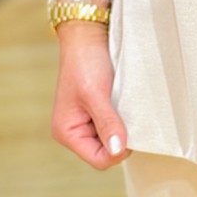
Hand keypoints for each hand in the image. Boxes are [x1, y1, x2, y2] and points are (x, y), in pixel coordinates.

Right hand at [52, 21, 130, 170]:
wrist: (87, 37)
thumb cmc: (86, 63)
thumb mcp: (96, 94)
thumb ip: (107, 123)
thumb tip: (118, 150)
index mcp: (66, 132)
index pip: (99, 160)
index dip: (118, 150)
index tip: (129, 127)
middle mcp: (74, 132)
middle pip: (106, 153)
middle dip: (120, 138)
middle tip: (126, 113)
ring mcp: (86, 123)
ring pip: (112, 140)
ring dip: (122, 127)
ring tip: (123, 105)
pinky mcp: (97, 113)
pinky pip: (114, 126)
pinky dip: (122, 118)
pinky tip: (123, 104)